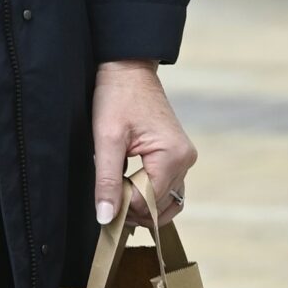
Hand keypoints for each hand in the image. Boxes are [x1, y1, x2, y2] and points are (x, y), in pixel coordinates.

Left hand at [92, 60, 196, 229]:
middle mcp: (185, 160)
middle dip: (133, 209)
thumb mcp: (106, 139)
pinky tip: (129, 191)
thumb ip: (107, 180)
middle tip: (106, 199)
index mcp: (172, 156)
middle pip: (160, 206)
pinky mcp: (178, 156)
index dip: (122, 207)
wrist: (128, 70)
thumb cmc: (117, 97)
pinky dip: (150, 196)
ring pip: (166, 202)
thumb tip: (107, 218)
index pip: (148, 202)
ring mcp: (184, 159)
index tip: (102, 199)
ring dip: (142, 206)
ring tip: (116, 196)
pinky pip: (167, 188)